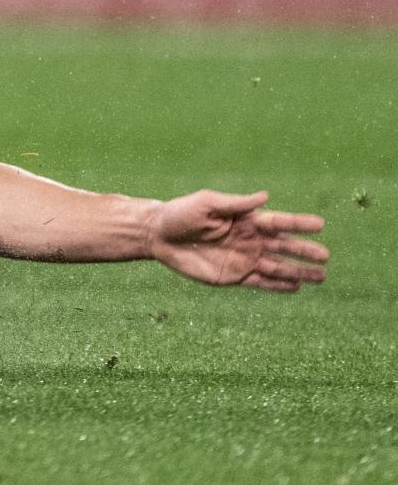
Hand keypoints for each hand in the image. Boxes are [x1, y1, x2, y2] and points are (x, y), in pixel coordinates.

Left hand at [146, 189, 327, 290]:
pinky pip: (261, 282)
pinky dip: (278, 285)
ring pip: (278, 267)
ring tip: (321, 276)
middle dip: (304, 251)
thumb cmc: (180, 213)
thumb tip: (265, 196)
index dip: (299, 223)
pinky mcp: (234, 276)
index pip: (278, 222)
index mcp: (246, 220)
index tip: (320, 224)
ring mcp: (244, 259)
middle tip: (326, 256)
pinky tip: (295, 288)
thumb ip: (235, 203)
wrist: (158, 236)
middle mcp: (250, 240)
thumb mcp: (206, 204)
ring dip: (298, 272)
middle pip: (283, 246)